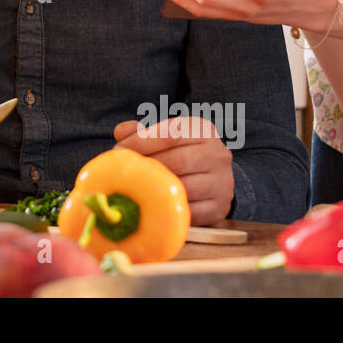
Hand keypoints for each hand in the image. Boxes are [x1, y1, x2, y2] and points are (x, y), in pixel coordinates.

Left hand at [113, 118, 233, 224]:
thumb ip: (143, 132)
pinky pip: (193, 211)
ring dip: (158, 188)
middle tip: (126, 171)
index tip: (119, 149)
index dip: (142, 141)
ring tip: (137, 187)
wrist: (215, 178)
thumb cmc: (182, 152)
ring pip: (186, 186)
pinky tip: (154, 204)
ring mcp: (222, 182)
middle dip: (148, 165)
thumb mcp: (167, 135)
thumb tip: (121, 132)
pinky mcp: (220, 207)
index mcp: (203, 130)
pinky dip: (171, 207)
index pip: (172, 133)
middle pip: (179, 160)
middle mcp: (218, 154)